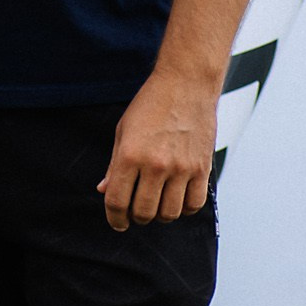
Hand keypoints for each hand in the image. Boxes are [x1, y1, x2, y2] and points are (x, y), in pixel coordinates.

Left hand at [99, 67, 216, 229]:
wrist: (186, 83)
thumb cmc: (151, 104)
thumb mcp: (123, 130)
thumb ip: (113, 164)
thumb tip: (103, 190)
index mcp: (130, 155)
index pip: (117, 201)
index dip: (114, 218)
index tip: (117, 222)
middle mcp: (155, 165)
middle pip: (143, 212)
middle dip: (136, 218)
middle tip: (136, 211)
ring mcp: (181, 168)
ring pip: (169, 213)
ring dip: (160, 215)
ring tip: (157, 204)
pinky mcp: (202, 168)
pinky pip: (193, 204)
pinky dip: (184, 209)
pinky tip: (177, 199)